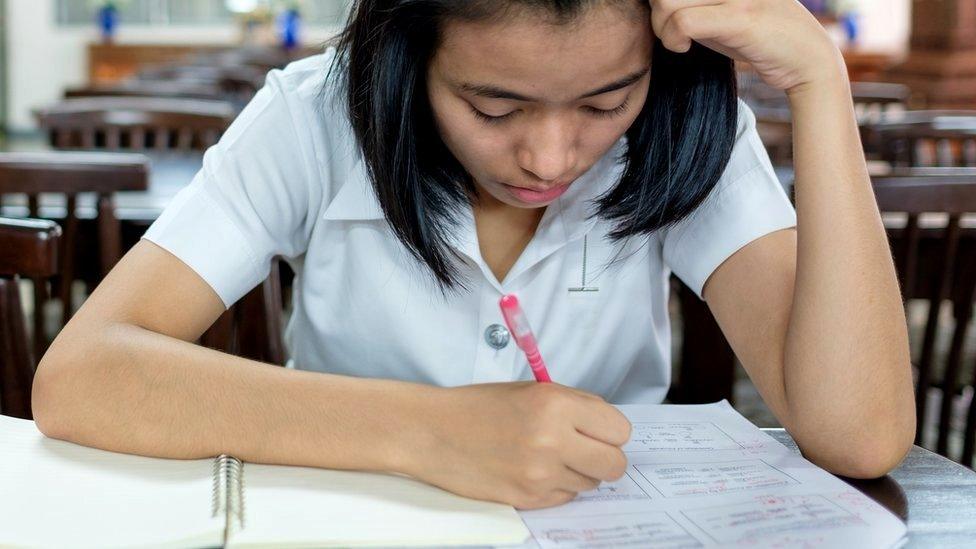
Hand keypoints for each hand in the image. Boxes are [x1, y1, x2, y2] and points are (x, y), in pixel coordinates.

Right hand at [405, 382, 631, 508]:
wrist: (432, 432)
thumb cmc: (478, 407)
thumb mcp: (532, 390)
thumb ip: (575, 406)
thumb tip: (610, 428)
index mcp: (555, 404)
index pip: (619, 429)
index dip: (611, 431)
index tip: (599, 431)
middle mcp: (552, 439)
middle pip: (615, 464)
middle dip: (605, 458)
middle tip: (585, 449)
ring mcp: (540, 473)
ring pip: (591, 484)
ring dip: (578, 473)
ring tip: (548, 456)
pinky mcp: (528, 498)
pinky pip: (566, 497)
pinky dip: (557, 486)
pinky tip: (532, 470)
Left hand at [649, 0, 845, 93]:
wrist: (807, 60)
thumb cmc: (760, 38)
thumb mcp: (724, 12)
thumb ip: (697, 4)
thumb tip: (656, 4)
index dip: (661, 3)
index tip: (668, 21)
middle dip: (656, 13)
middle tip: (670, 32)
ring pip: (667, 1)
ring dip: (661, 28)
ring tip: (677, 41)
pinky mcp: (739, 18)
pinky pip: (684, 21)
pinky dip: (673, 39)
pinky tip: (683, 48)